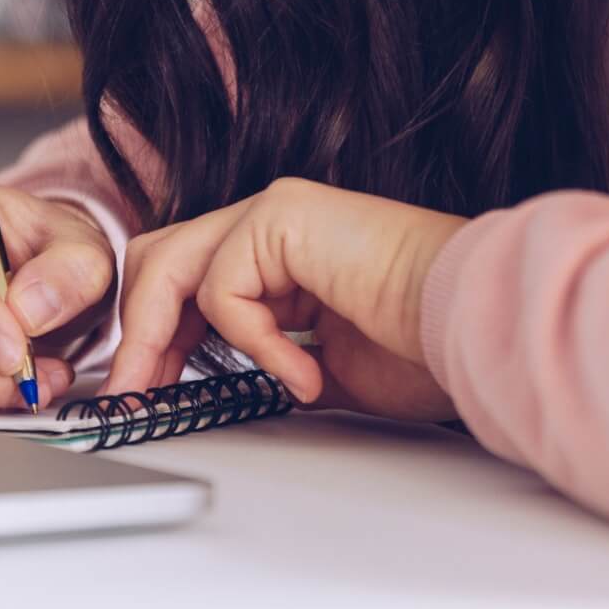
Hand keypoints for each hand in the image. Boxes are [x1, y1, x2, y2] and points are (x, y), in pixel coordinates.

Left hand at [105, 178, 466, 421]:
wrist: (478, 327)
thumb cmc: (426, 348)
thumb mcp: (326, 372)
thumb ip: (272, 368)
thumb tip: (231, 394)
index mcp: (280, 255)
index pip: (185, 283)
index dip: (155, 338)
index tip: (142, 394)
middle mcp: (271, 223)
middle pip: (158, 261)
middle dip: (138, 333)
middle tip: (131, 397)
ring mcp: (275, 212)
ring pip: (168, 266)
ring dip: (156, 339)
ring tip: (162, 394)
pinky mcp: (283, 216)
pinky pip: (223, 288)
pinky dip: (250, 342)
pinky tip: (301, 376)